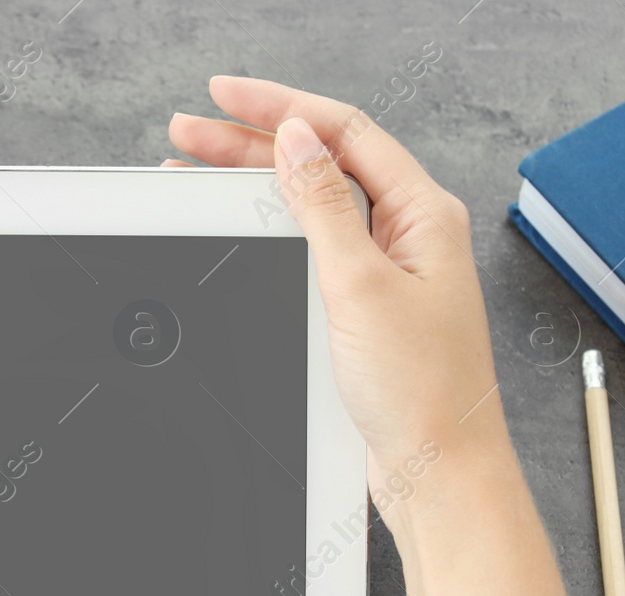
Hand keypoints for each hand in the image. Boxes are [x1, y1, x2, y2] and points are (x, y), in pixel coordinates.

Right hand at [167, 77, 510, 524]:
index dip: (279, 106)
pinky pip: (313, 249)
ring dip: (256, 185)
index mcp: (423, 214)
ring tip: (198, 172)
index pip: (344, 132)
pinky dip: (271, 230)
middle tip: (188, 133)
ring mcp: (387, 271)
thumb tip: (297, 144)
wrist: (436, 470)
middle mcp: (409, 235)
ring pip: (312, 206)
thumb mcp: (362, 286)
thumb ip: (325, 208)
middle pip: (322, 164)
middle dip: (252, 142)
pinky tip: (240, 226)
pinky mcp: (366, 307)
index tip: (224, 96)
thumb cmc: (422, 392)